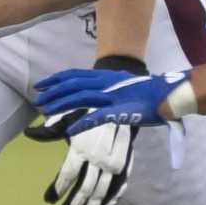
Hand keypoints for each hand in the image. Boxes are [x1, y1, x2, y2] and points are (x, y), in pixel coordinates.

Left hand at [24, 111, 132, 204]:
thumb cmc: (89, 110)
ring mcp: (114, 164)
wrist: (121, 103)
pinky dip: (110, 204)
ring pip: (101, 193)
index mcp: (82, 147)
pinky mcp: (126, 165)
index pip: (67, 175)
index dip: (56, 189)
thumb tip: (28, 132)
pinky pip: (119, 189)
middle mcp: (99, 158)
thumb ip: (50, 128)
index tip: (48, 199)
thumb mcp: (69, 115)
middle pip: (84, 190)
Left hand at [33, 66, 187, 131]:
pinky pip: (95, 117)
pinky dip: (81, 123)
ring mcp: (111, 96)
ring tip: (45, 112)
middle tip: (37, 99)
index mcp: (106, 76)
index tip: (41, 85)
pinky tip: (68, 130)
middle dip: (53, 92)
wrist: (168, 94)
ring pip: (79, 97)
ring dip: (60, 104)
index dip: (56, 79)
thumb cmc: (148, 93)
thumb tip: (97, 99)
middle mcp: (105, 83)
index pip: (75, 74)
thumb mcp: (123, 88)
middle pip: (73, 85)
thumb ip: (109, 91)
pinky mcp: (119, 111)